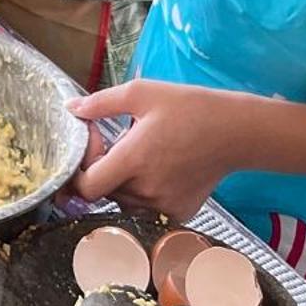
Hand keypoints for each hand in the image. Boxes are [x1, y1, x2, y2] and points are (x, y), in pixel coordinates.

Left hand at [69, 79, 248, 222]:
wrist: (235, 131)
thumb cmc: (188, 107)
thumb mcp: (141, 93)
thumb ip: (100, 103)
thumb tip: (70, 109)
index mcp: (133, 160)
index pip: (86, 187)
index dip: (80, 167)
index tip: (95, 141)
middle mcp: (146, 190)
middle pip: (104, 191)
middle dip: (101, 167)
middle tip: (115, 139)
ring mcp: (164, 205)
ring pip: (123, 200)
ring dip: (120, 180)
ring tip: (139, 152)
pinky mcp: (179, 212)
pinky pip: (146, 207)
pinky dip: (142, 191)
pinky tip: (157, 166)